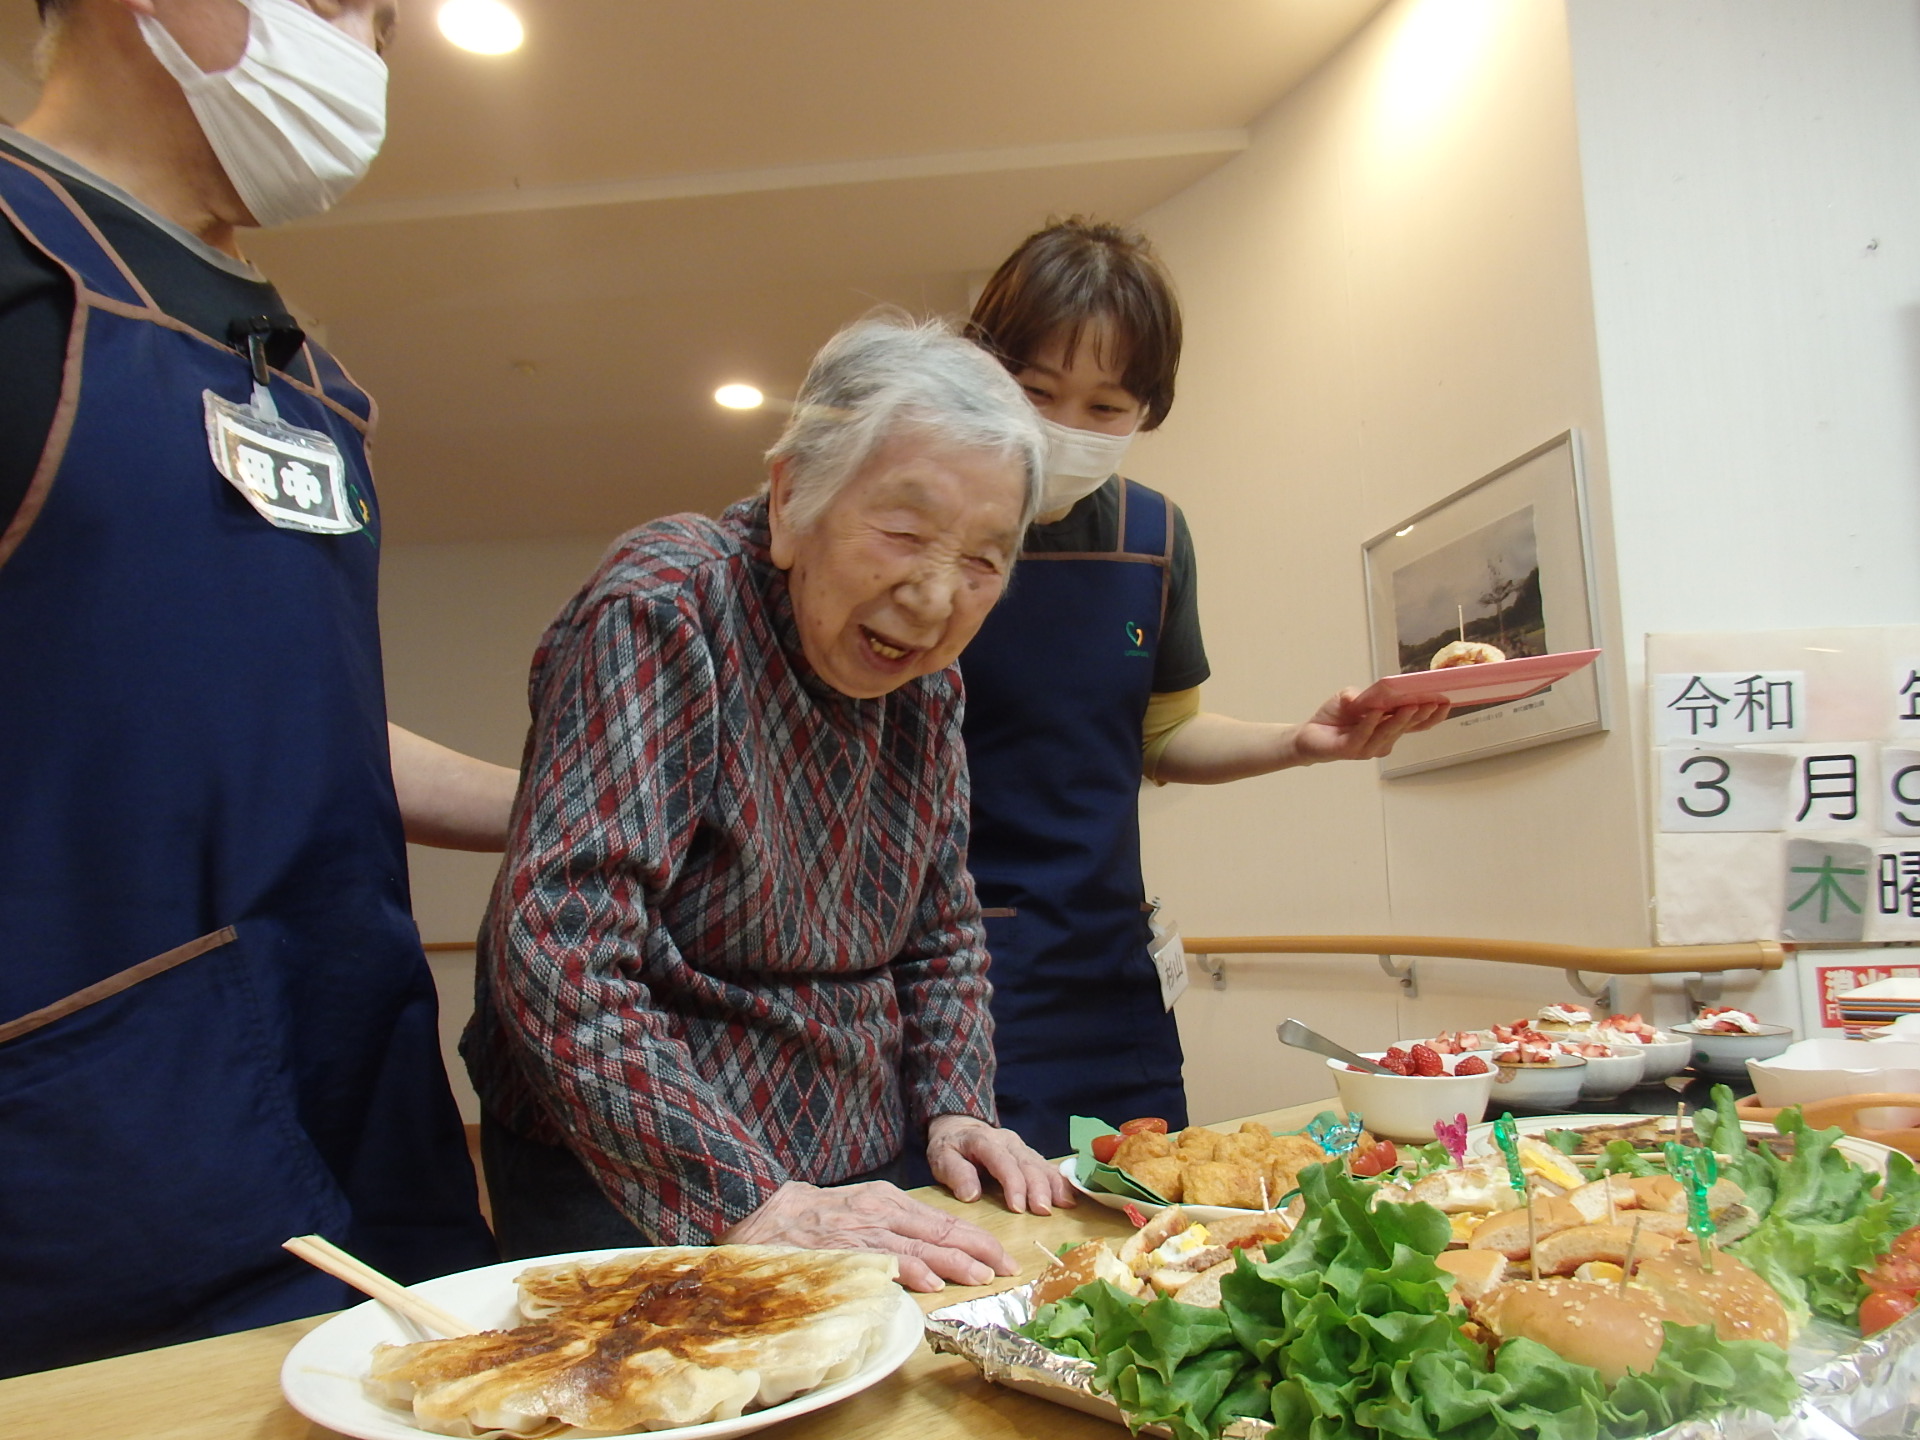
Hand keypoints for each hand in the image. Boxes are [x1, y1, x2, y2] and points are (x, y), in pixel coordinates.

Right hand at [720, 1178, 1018, 1292]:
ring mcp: (864, 1232)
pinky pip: (884, 1261)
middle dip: (978, 1248)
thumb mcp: (858, 1210)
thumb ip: (891, 1227)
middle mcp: (882, 1212)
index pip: (941, 1220)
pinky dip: (910, 1270)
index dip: (974, 1237)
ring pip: (920, 1246)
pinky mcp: (845, 1251)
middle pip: (939, 1231)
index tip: (1000, 1253)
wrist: (762, 1213)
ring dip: (955, 1262)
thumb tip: (927, 1253)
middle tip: (1007, 1266)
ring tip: (983, 1275)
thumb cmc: (811, 1217)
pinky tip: (932, 1282)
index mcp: (887, 1200)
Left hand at [926, 1114, 1074, 1214]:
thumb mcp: (942, 1158)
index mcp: (984, 1141)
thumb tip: (971, 1195)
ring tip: (1063, 1205)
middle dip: (1037, 1187)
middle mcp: (1007, 1141)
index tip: (1017, 1208)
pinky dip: (1060, 1181)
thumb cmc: (951, 1148)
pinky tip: (1069, 1196)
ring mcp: (1021, 1147)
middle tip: (1043, 1211)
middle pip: (1026, 1163)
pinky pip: (1048, 1166)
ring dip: (1053, 1185)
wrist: (960, 1127)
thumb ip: (956, 1173)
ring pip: (1040, 1164)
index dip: (1012, 1183)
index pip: (1001, 1161)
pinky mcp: (1029, 1154)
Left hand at [1292, 690, 1448, 762]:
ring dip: (1400, 719)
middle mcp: (1383, 740)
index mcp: (1388, 727)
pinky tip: (1375, 712)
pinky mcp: (1349, 749)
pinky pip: (1363, 736)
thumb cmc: (1335, 716)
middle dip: (1422, 715)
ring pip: (1388, 733)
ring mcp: (1368, 747)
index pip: (1416, 724)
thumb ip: (1367, 695)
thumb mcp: (1352, 697)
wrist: (1309, 733)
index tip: (1447, 702)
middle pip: (1406, 728)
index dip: (1432, 716)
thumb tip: (1377, 691)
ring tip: (1411, 705)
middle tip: (1434, 702)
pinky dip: (1370, 723)